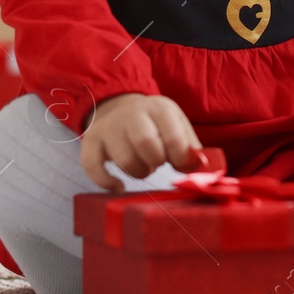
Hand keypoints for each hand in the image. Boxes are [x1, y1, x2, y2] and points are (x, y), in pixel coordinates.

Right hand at [79, 93, 202, 191]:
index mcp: (159, 108)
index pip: (174, 138)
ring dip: (138, 172)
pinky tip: (119, 186)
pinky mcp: (90, 141)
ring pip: (124, 159)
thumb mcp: (177, 125)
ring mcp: (108, 127)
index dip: (180, 159)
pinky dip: (107, 182)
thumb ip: (191, 147)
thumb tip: (203, 168)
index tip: (180, 163)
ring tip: (143, 167)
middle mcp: (132, 113)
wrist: (119, 107)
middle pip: (146, 144)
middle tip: (158, 162)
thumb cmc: (155, 124)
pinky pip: (93, 167)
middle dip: (156, 162)